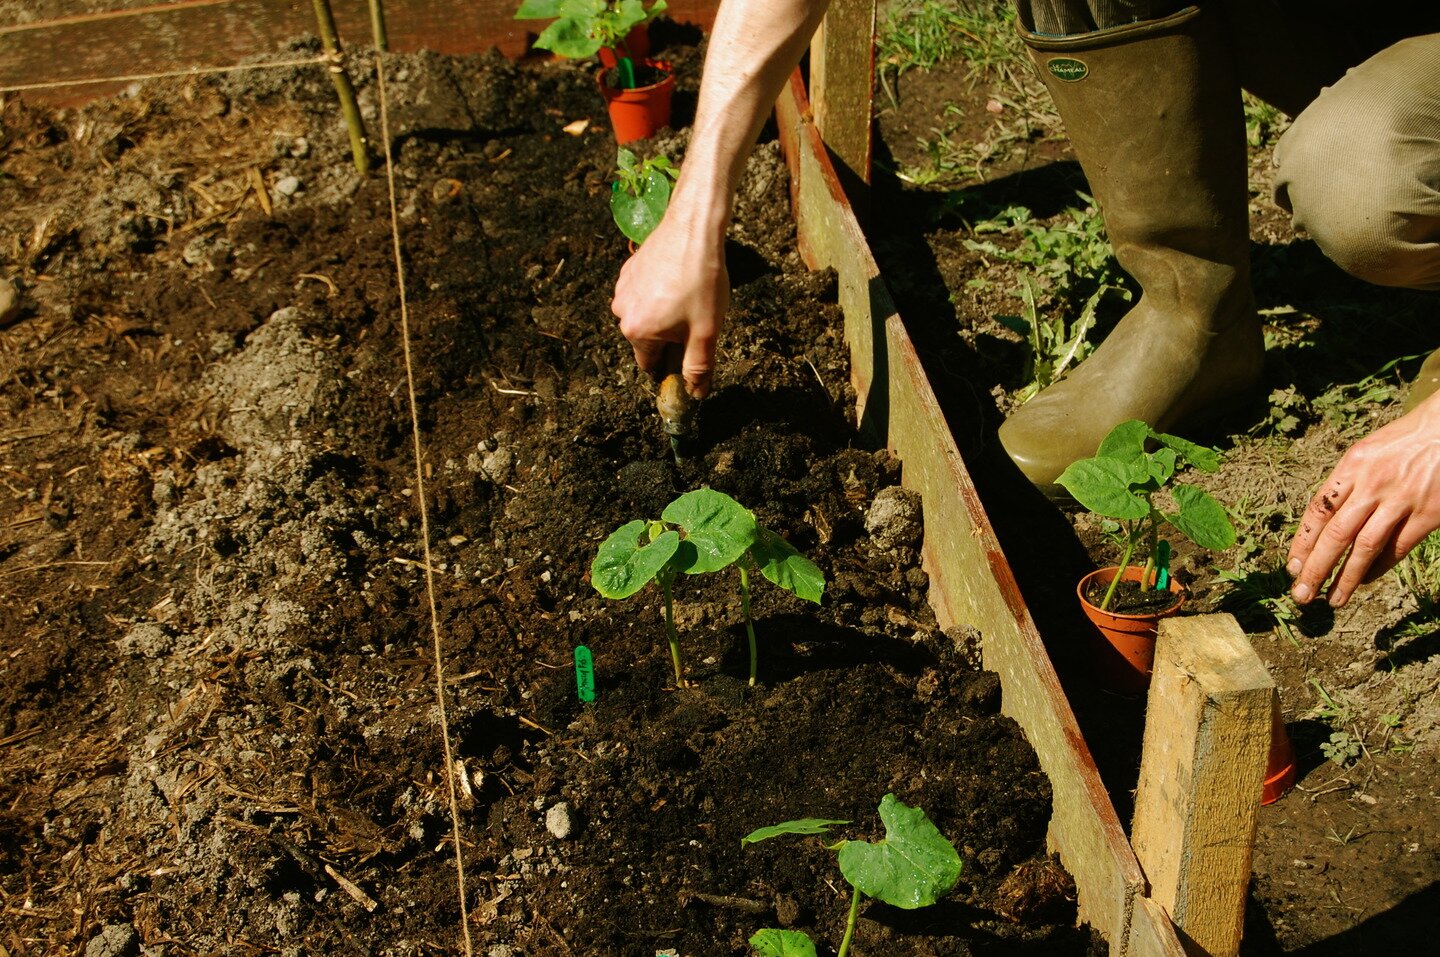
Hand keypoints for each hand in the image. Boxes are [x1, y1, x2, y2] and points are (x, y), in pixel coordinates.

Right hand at [611, 208, 727, 397]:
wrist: (693, 229)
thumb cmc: (701, 280)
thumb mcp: (706, 331)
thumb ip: (699, 367)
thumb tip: (696, 393)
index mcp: (637, 332)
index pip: (650, 365)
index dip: (672, 364)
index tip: (690, 352)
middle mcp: (622, 312)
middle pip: (647, 340)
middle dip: (669, 337)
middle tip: (696, 318)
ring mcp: (623, 289)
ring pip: (645, 315)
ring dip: (664, 314)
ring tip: (689, 296)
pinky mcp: (629, 270)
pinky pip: (643, 293)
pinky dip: (659, 293)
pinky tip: (678, 280)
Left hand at [1287, 392, 1439, 606]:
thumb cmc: (1404, 440)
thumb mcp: (1366, 451)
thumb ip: (1346, 483)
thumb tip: (1322, 521)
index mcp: (1352, 465)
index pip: (1318, 511)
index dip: (1303, 542)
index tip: (1292, 567)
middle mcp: (1374, 483)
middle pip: (1336, 534)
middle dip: (1316, 568)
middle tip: (1302, 594)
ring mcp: (1402, 500)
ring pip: (1365, 547)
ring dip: (1346, 578)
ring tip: (1332, 599)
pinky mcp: (1429, 513)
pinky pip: (1397, 548)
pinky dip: (1379, 567)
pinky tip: (1365, 581)